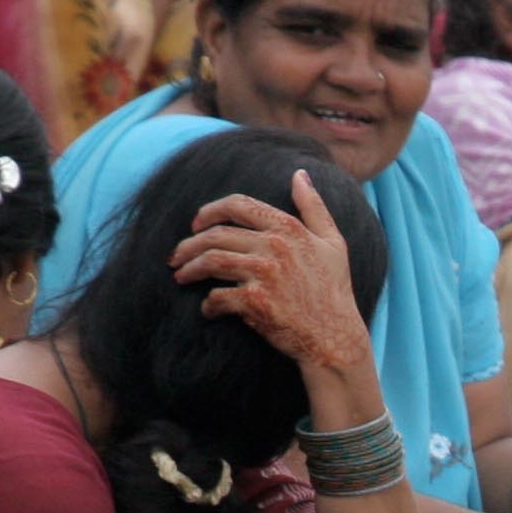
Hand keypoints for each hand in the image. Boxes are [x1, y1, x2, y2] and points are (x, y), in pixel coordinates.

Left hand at [170, 170, 374, 372]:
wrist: (335, 337)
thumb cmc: (334, 291)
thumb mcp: (333, 242)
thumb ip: (313, 206)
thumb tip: (299, 175)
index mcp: (288, 228)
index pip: (238, 205)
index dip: (210, 211)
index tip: (196, 224)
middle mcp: (274, 246)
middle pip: (216, 235)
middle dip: (189, 245)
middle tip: (176, 257)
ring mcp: (264, 274)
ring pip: (211, 262)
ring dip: (189, 269)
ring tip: (180, 277)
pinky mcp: (256, 303)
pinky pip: (218, 297)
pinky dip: (208, 305)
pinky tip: (208, 310)